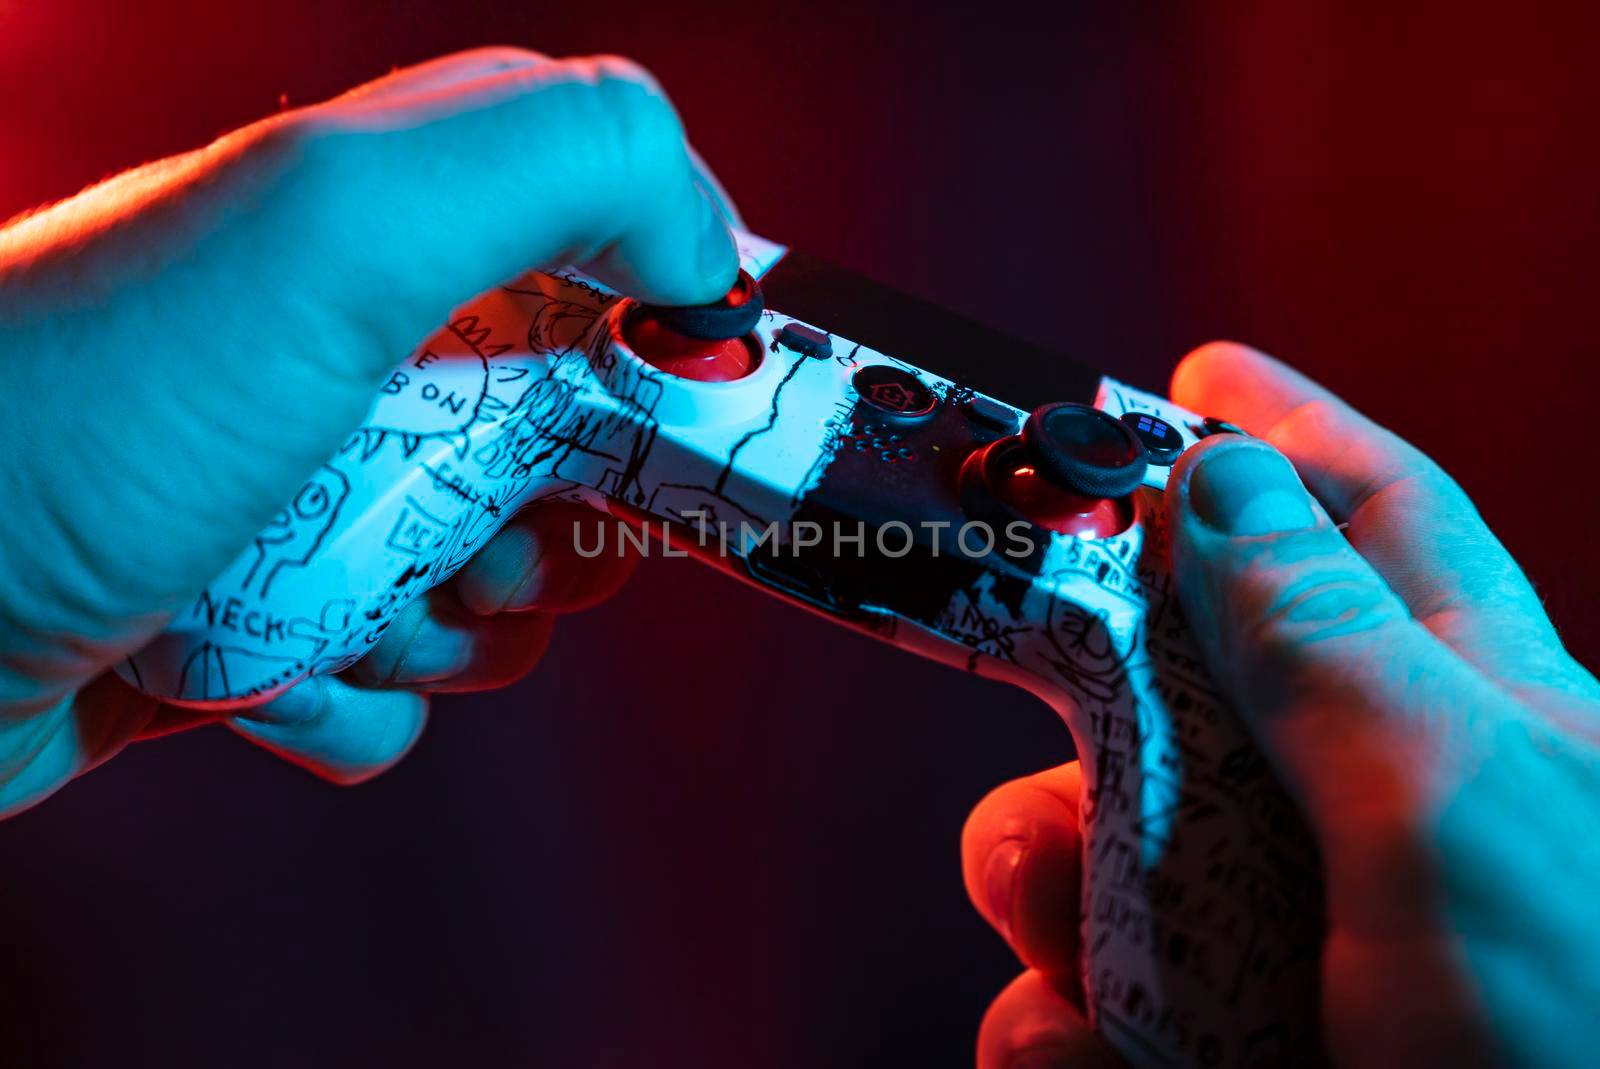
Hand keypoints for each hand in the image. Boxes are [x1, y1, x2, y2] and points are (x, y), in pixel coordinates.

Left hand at [0, 48, 741, 814]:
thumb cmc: (82, 416)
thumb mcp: (330, 225)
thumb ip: (555, 166)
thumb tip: (706, 251)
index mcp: (376, 233)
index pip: (596, 253)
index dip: (661, 337)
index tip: (668, 411)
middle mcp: (337, 356)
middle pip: (559, 444)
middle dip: (566, 521)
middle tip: (506, 540)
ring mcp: (287, 494)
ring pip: (478, 581)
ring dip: (456, 624)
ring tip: (360, 609)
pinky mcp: (243, 623)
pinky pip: (378, 684)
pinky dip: (352, 701)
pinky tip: (267, 683)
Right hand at [961, 343, 1599, 1066]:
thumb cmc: (1580, 1037)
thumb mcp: (1456, 809)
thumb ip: (1326, 638)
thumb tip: (1216, 469)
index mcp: (1471, 716)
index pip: (1374, 521)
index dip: (1284, 433)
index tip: (1189, 370)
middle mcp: (1368, 814)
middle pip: (1187, 680)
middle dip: (1094, 697)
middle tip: (1045, 702)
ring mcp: (1286, 935)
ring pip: (1104, 848)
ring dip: (1054, 889)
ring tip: (1083, 955)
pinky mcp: (1218, 1038)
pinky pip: (1081, 1002)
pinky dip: (1059, 1026)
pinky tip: (1095, 1050)